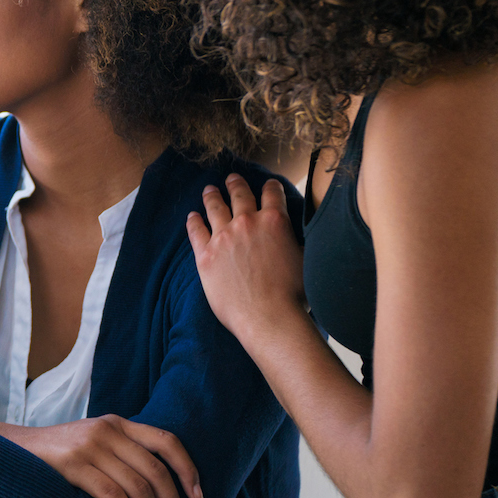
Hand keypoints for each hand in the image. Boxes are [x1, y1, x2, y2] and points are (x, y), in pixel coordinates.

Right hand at [0, 416, 200, 497]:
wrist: (11, 447)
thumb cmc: (58, 455)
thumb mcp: (94, 442)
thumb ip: (122, 452)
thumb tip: (160, 486)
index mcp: (118, 423)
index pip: (167, 441)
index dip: (188, 468)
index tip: (198, 495)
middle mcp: (109, 430)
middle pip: (157, 470)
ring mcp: (91, 446)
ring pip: (139, 486)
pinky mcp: (74, 465)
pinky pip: (114, 495)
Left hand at [186, 174, 305, 342]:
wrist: (269, 318)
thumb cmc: (293, 296)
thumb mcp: (305, 258)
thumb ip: (295, 240)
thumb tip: (295, 234)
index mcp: (275, 221)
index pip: (272, 193)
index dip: (270, 187)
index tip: (268, 185)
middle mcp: (247, 223)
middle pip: (240, 194)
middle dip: (236, 184)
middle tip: (232, 179)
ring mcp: (223, 237)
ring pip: (215, 207)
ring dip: (212, 196)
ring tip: (209, 190)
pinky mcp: (206, 255)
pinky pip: (196, 231)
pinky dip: (193, 221)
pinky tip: (192, 216)